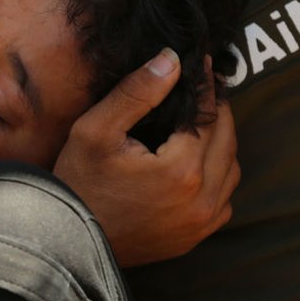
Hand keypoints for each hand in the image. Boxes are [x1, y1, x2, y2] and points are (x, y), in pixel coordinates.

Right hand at [53, 49, 239, 266]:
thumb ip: (136, 92)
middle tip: (207, 87)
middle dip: (218, 110)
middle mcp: (201, 199)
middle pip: (227, 140)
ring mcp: (201, 223)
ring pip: (231, 170)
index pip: (208, 115)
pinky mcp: (195, 237)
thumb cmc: (78, 182)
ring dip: (222, 143)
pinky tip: (197, 163)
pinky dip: (218, 177)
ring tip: (202, 122)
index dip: (207, 87)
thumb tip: (172, 60)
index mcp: (181, 170)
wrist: (69, 241)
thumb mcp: (96, 130)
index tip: (205, 64)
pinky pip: (223, 199)